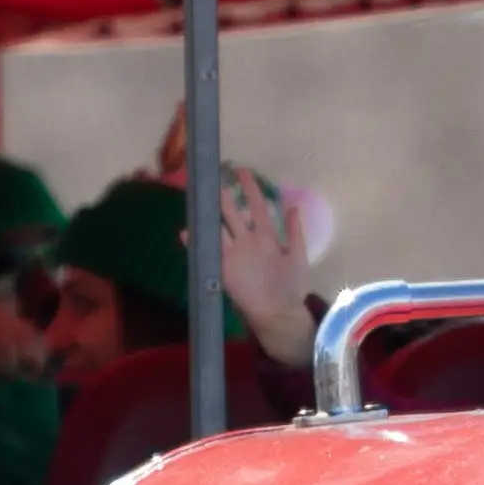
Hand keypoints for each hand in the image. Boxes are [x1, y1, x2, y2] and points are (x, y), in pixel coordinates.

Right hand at [211, 164, 310, 344]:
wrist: (278, 313)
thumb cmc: (290, 286)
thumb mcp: (297, 257)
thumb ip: (294, 233)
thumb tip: (293, 207)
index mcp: (266, 236)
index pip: (257, 206)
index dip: (250, 188)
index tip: (241, 171)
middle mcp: (247, 241)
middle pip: (233, 213)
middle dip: (223, 196)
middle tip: (214, 177)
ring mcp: (233, 254)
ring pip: (219, 229)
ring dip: (208, 215)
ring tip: (199, 198)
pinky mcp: (223, 269)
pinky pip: (208, 253)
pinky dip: (195, 244)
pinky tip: (186, 232)